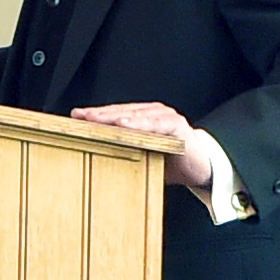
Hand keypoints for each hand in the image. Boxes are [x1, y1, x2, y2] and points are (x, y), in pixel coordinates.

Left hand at [71, 102, 211, 187]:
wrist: (204, 168)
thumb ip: (126, 152)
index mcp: (142, 117)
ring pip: (135, 115)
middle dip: (99, 114)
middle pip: (120, 112)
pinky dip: (140, 124)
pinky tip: (126, 125)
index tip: (75, 117)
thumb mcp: (143, 157)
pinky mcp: (176, 125)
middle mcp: (152, 112)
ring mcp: (165, 116)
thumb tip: (96, 158)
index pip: (114, 114)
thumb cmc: (171, 161)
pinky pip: (155, 124)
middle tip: (80, 116)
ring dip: (115, 117)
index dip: (95, 115)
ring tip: (98, 119)